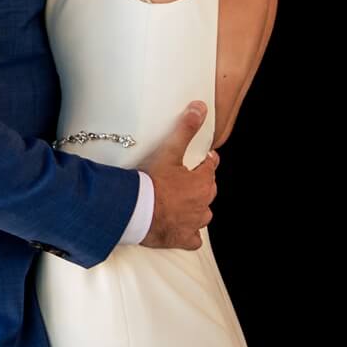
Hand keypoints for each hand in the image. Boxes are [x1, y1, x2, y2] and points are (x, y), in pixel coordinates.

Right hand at [139, 101, 217, 250]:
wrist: (136, 212)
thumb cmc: (153, 183)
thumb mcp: (169, 152)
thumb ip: (185, 130)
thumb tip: (200, 107)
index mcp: (203, 182)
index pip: (211, 168)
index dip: (205, 162)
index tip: (201, 160)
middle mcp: (203, 203)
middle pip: (208, 191)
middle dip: (200, 185)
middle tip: (185, 180)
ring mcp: (194, 222)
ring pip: (202, 215)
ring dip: (195, 209)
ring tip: (180, 203)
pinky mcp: (183, 238)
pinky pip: (192, 238)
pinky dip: (188, 234)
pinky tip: (180, 229)